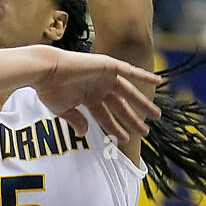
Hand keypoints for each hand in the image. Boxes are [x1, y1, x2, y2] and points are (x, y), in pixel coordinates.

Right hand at [38, 48, 160, 141]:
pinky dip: (144, 76)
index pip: (106, 116)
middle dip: (133, 119)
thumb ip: (76, 120)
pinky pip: (130, 71)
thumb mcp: (64, 110)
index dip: (116, 128)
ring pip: (129, 93)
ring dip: (142, 103)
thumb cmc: (50, 89)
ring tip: (156, 116)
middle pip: (121, 106)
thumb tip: (84, 133)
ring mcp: (104, 76)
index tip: (126, 138)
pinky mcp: (108, 66)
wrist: (46, 70)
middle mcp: (99, 87)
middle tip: (146, 131)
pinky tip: (158, 82)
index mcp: (88, 98)